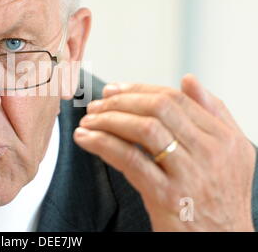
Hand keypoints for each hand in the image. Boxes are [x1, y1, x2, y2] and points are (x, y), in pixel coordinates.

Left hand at [74, 74, 255, 230]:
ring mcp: (189, 174)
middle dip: (120, 102)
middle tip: (96, 105)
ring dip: (108, 120)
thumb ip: (213, 114)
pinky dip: (102, 144)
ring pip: (143, 129)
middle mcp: (210, 152)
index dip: (138, 90)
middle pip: (158, 108)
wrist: (221, 242)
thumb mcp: (230, 154)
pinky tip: (85, 139)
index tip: (113, 90)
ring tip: (88, 121)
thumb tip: (188, 79)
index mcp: (223, 137)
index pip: (174, 98)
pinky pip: (129, 159)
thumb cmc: (219, 197)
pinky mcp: (167, 196)